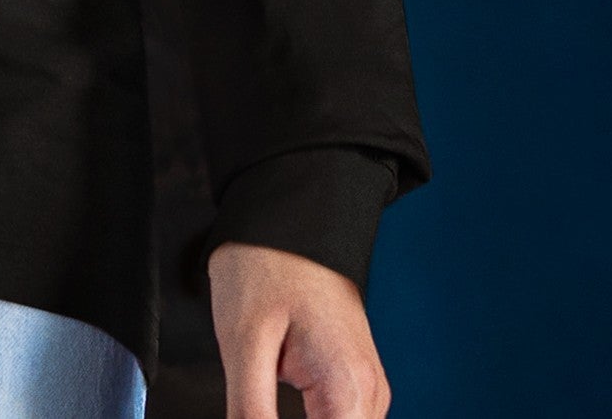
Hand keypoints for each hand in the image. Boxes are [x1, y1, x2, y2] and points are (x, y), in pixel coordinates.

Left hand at [208, 242, 388, 418]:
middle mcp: (368, 391)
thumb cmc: (264, 263)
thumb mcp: (243, 343)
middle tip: (253, 407)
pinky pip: (335, 418)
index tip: (254, 417)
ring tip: (259, 403)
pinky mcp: (349, 376)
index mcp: (350, 387)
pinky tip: (270, 410)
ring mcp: (363, 383)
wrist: (284, 214)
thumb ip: (251, 411)